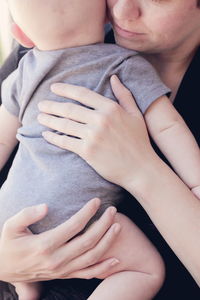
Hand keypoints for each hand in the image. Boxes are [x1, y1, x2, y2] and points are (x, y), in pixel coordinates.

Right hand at [0, 198, 119, 282]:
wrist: (3, 268)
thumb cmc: (8, 244)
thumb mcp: (10, 226)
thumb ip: (27, 214)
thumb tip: (46, 207)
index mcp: (45, 245)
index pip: (74, 226)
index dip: (88, 212)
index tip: (97, 200)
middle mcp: (57, 259)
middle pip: (88, 241)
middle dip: (104, 224)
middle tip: (112, 209)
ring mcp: (62, 270)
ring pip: (92, 257)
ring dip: (108, 241)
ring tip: (118, 226)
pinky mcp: (64, 275)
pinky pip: (88, 274)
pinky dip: (103, 268)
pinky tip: (116, 260)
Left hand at [38, 75, 154, 189]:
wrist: (140, 169)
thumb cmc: (139, 142)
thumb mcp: (136, 115)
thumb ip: (124, 95)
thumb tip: (114, 77)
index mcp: (111, 108)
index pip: (83, 94)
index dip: (65, 89)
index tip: (53, 87)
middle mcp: (100, 120)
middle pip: (69, 109)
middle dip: (52, 105)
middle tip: (41, 104)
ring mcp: (93, 136)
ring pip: (65, 124)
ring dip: (49, 120)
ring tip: (40, 117)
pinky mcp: (87, 151)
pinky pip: (65, 141)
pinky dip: (53, 137)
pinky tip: (46, 135)